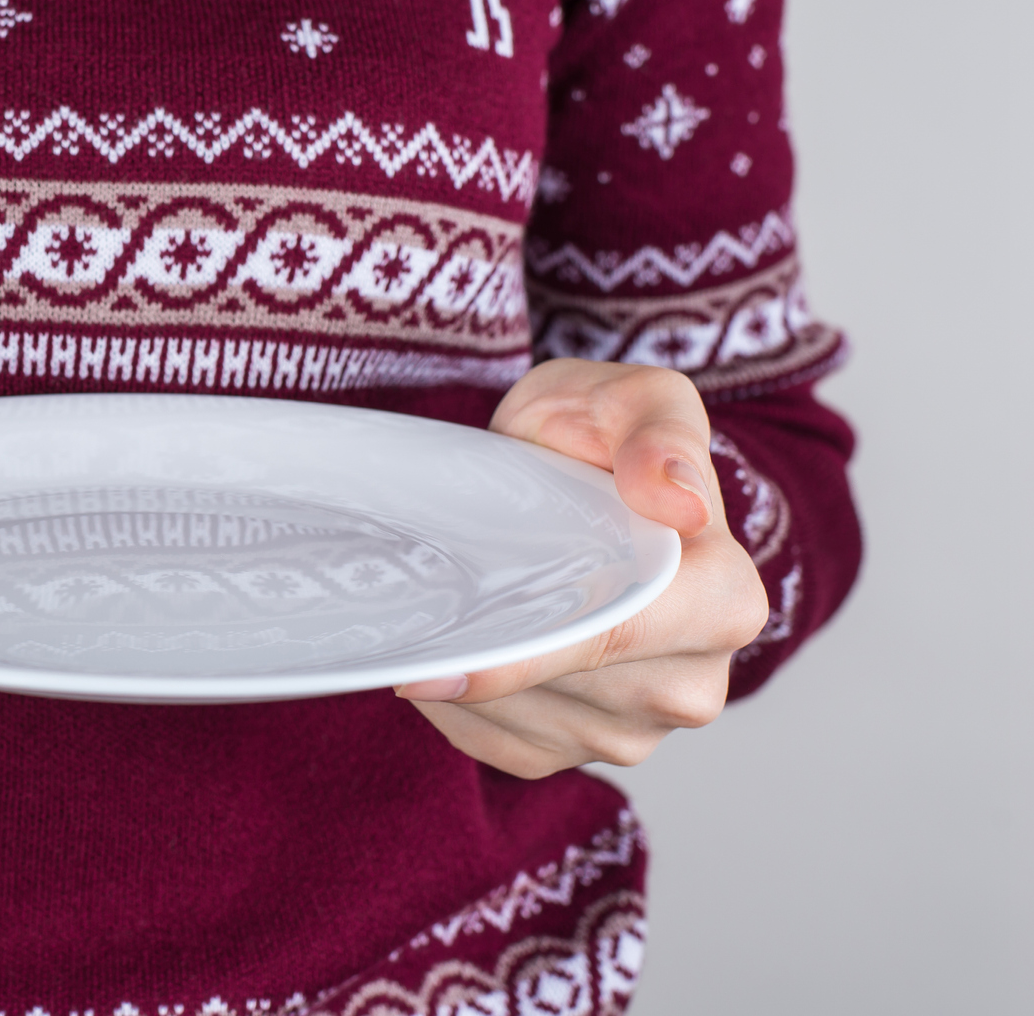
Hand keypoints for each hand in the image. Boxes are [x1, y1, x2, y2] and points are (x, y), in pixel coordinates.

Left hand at [394, 360, 769, 778]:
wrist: (571, 476)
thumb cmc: (605, 437)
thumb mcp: (636, 398)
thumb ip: (660, 431)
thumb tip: (675, 499)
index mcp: (724, 600)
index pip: (617, 639)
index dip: (527, 652)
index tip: (441, 661)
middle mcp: (693, 681)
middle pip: (559, 685)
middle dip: (484, 647)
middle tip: (424, 595)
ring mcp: (638, 727)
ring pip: (522, 721)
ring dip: (466, 674)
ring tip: (448, 604)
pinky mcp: (580, 750)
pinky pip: (499, 744)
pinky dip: (460, 704)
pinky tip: (454, 647)